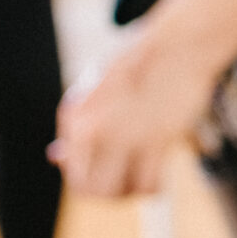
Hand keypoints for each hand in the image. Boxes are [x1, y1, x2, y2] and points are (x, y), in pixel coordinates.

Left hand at [51, 21, 222, 196]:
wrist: (179, 45)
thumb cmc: (140, 66)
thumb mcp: (97, 91)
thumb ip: (78, 125)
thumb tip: (56, 155)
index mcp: (75, 117)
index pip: (72, 172)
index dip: (90, 177)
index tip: (110, 168)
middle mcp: (94, 129)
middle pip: (91, 190)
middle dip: (109, 192)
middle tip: (126, 180)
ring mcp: (125, 135)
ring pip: (118, 193)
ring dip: (131, 191)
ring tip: (142, 176)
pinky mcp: (158, 138)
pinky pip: (149, 184)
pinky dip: (154, 187)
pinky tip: (159, 173)